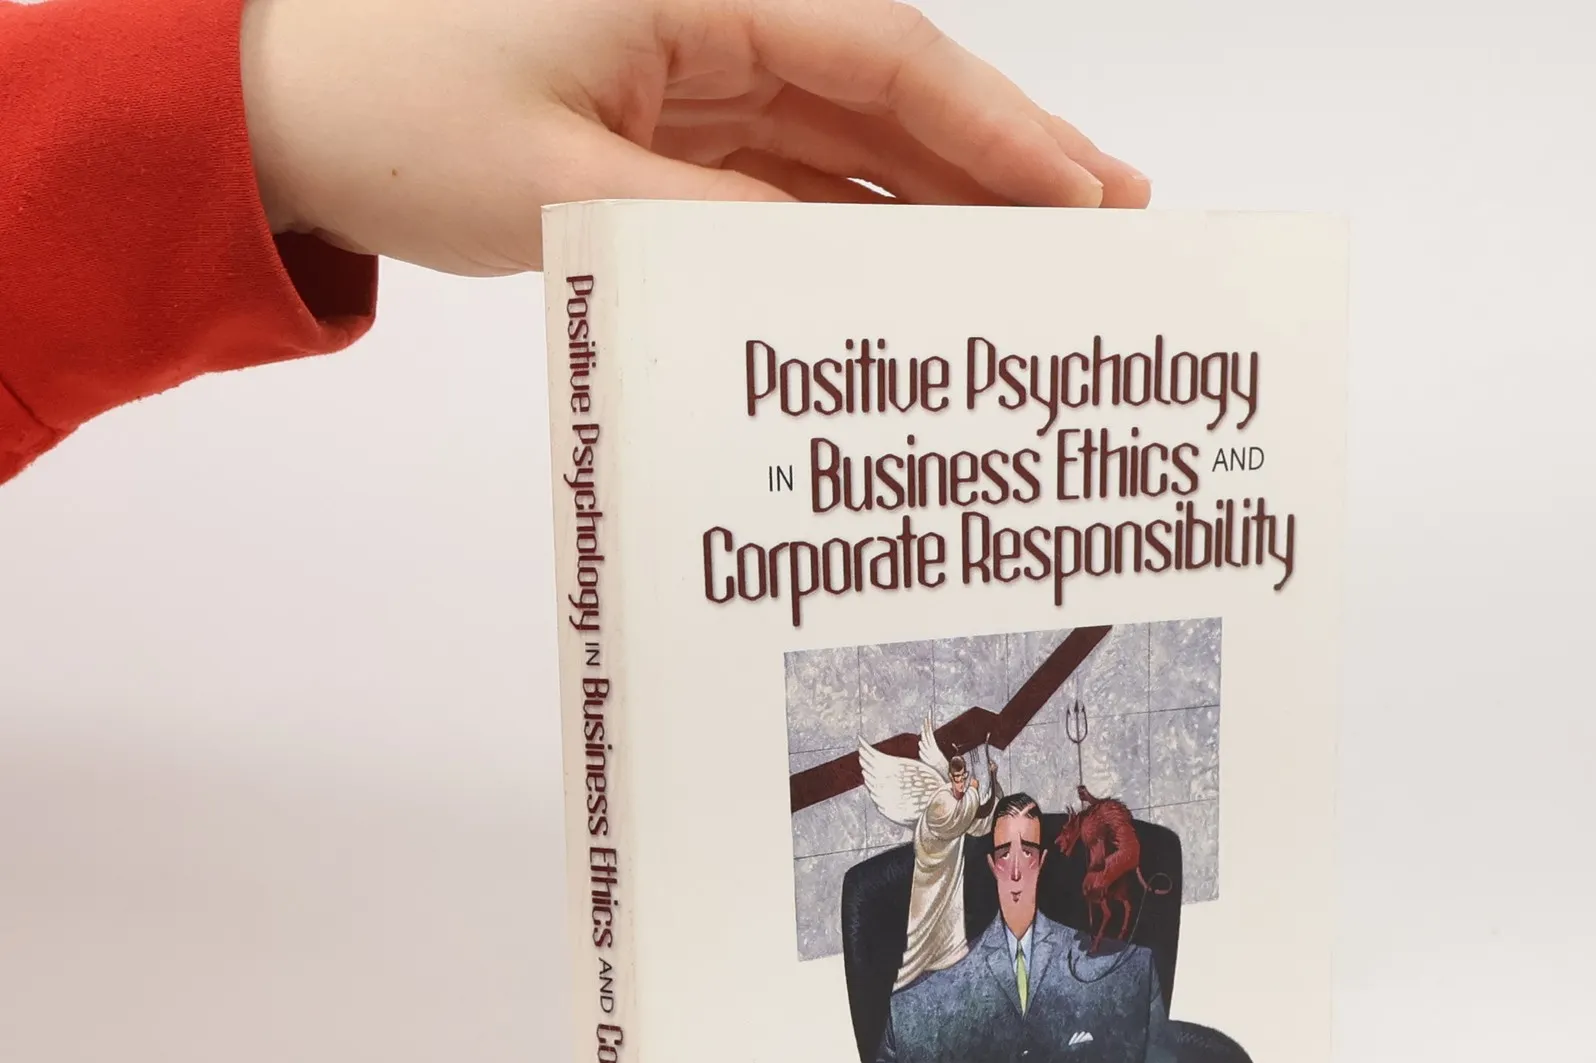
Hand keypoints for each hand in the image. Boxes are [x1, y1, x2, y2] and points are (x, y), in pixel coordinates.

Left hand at [240, 0, 1151, 274]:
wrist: (273, 110)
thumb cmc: (390, 110)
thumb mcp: (571, 190)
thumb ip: (724, 234)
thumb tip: (852, 286)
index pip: (890, 62)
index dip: (1003, 133)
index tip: (1091, 198)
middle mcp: (713, 11)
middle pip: (893, 94)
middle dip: (999, 167)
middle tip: (1105, 240)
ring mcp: (692, 64)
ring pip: (850, 137)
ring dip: (936, 204)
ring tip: (1031, 274)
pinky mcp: (664, 118)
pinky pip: (786, 171)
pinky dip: (849, 225)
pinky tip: (907, 281)